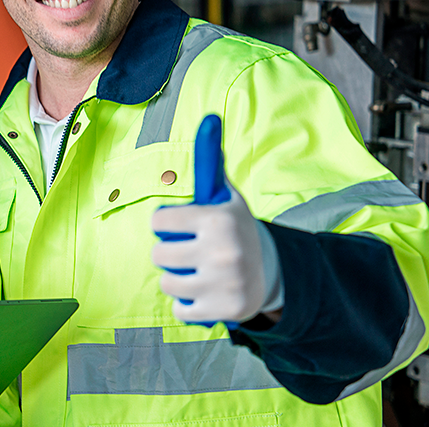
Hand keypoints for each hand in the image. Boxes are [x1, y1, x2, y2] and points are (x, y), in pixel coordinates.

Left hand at [151, 114, 270, 326]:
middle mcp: (223, 250)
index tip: (182, 226)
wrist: (271, 272)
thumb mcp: (225, 196)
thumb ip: (210, 162)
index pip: (158, 223)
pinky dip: (188, 305)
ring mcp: (225, 283)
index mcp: (218, 219)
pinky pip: (180, 310)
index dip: (167, 225)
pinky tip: (207, 293)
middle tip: (192, 251)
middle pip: (159, 255)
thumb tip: (209, 118)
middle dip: (171, 253)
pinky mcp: (225, 310)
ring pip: (168, 284)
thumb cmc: (233, 228)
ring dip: (178, 280)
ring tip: (200, 272)